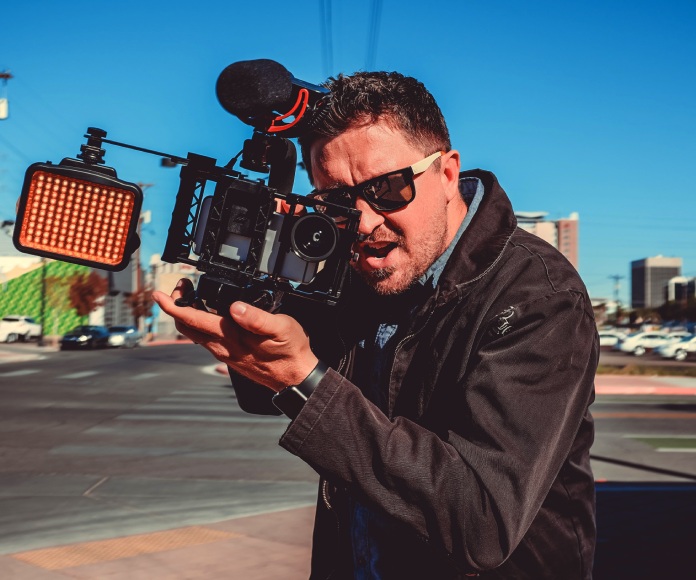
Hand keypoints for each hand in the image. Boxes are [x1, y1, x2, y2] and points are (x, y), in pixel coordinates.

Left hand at [152, 279, 318, 391]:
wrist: (295, 377)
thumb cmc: (290, 352)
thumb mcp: (281, 328)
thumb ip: (257, 318)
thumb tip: (236, 307)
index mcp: (231, 338)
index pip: (193, 320)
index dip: (174, 306)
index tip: (161, 294)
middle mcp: (222, 347)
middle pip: (187, 327)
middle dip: (178, 305)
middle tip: (184, 286)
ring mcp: (225, 353)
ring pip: (195, 333)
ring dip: (189, 313)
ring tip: (195, 294)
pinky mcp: (230, 355)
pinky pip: (207, 338)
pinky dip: (201, 322)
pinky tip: (211, 313)